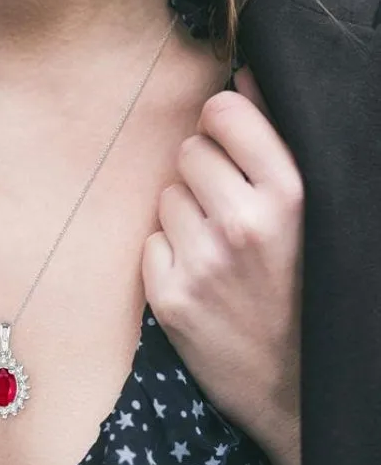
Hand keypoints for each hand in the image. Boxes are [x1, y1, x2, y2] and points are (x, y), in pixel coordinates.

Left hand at [141, 68, 303, 464]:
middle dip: (203, 170)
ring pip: (166, 195)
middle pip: (188, 150)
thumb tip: (240, 77)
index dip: (222, 121)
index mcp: (293, 194)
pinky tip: (197, 275)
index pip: (224, 111)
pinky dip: (167, 252)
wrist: (294, 387)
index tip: (228, 139)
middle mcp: (244, 223)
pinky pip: (150, 240)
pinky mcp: (170, 296)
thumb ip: (277, 144)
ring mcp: (202, 262)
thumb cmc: (307, 292)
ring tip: (217, 247)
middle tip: (227, 208)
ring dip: (184, 212)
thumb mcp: (314, 217)